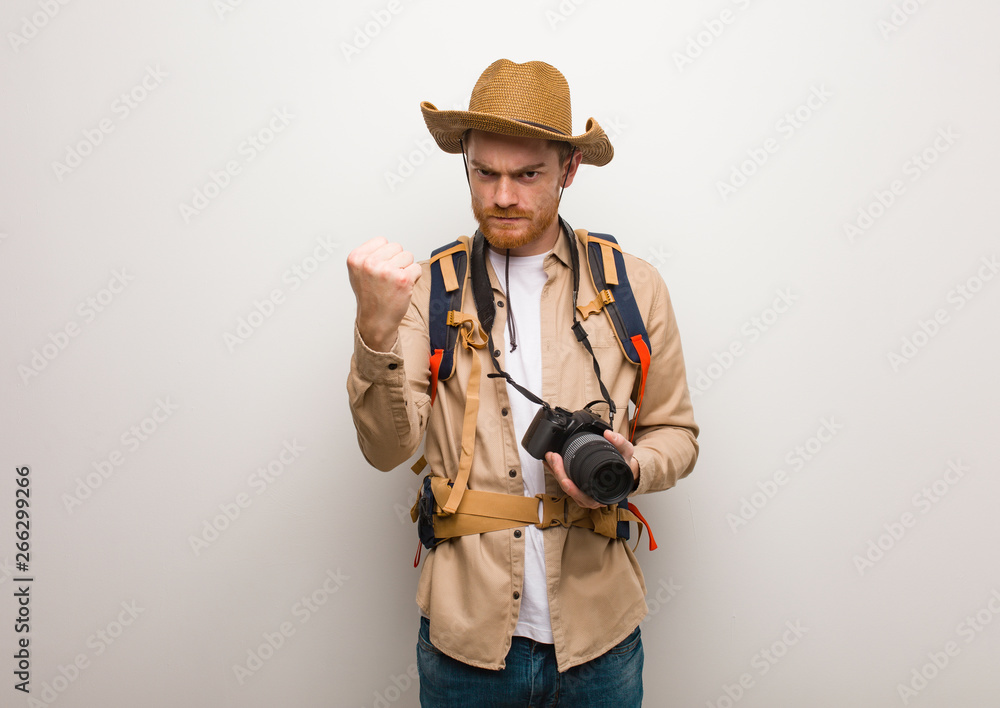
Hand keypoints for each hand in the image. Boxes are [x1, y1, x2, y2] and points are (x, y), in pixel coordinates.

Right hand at [346, 237, 421, 351]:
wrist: (376, 321)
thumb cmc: (370, 296)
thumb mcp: (359, 271)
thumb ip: (369, 255)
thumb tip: (386, 243)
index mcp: (356, 258)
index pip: (382, 240)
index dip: (385, 255)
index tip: (378, 270)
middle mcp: (369, 263)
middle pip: (397, 247)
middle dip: (396, 261)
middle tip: (388, 279)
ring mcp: (386, 271)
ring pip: (408, 256)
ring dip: (405, 269)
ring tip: (394, 283)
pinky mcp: (402, 279)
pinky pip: (417, 268)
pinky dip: (414, 278)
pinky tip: (402, 288)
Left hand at [544, 430, 638, 509]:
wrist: (623, 469)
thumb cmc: (623, 466)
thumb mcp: (627, 453)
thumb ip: (620, 443)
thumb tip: (609, 434)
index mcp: (602, 495)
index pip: (585, 496)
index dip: (573, 490)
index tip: (566, 481)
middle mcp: (591, 497)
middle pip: (570, 490)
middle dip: (559, 474)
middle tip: (554, 458)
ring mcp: (582, 492)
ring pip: (564, 485)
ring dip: (554, 471)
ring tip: (549, 456)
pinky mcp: (576, 484)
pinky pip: (563, 479)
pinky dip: (555, 470)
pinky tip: (549, 461)